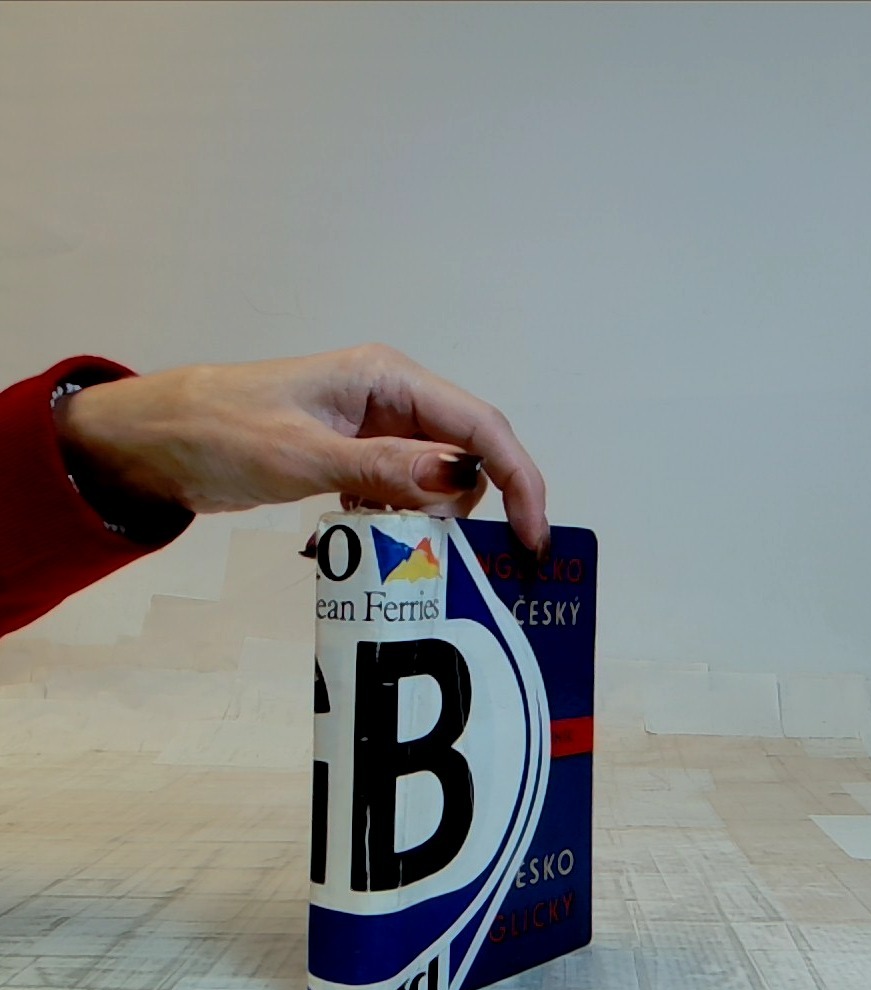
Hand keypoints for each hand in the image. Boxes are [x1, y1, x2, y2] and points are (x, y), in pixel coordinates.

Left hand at [54, 344, 548, 553]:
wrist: (154, 441)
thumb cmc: (218, 432)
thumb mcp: (302, 454)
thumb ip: (384, 468)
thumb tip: (460, 479)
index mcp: (387, 378)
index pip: (480, 425)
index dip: (519, 480)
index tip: (532, 539)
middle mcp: (392, 397)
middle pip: (466, 455)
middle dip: (459, 508)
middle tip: (417, 546)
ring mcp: (375, 427)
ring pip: (435, 479)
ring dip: (422, 518)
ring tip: (374, 537)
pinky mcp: (357, 455)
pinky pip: (402, 491)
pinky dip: (394, 519)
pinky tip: (359, 532)